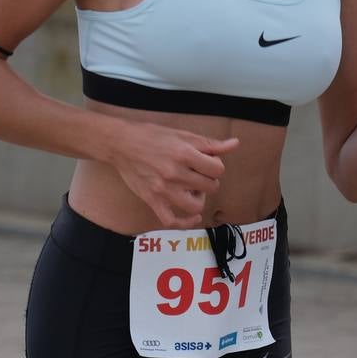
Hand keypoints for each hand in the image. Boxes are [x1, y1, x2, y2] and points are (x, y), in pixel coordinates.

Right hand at [111, 125, 239, 227]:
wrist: (122, 144)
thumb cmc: (152, 136)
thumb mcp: (182, 135)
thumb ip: (210, 144)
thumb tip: (235, 144)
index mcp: (184, 154)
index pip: (217, 169)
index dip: (216, 167)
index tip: (207, 164)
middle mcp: (175, 173)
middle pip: (210, 187)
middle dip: (209, 181)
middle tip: (199, 174)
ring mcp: (163, 189)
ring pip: (196, 206)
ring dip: (200, 199)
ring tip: (193, 190)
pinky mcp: (153, 200)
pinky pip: (171, 221)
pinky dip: (185, 222)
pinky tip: (192, 216)